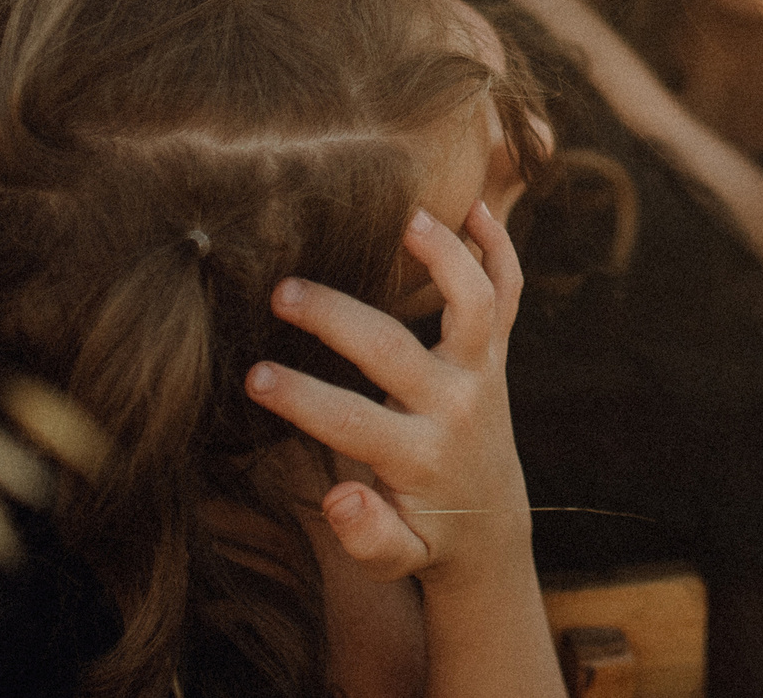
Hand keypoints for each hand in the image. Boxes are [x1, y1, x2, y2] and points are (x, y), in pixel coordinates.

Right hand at [246, 204, 528, 586]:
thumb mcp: (397, 557)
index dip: (300, 399)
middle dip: (334, 319)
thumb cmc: (428, 535)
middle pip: (394, 350)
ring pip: (475, 305)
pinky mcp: (496, 354)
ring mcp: (481, 373)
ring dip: (446, 257)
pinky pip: (510, 294)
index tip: (252, 377)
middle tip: (280, 291)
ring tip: (408, 217)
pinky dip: (502, 248)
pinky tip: (478, 205)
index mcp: (420, 455)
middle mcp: (456, 406)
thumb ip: (367, 537)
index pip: (352, 421)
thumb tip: (336, 500)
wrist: (492, 523)